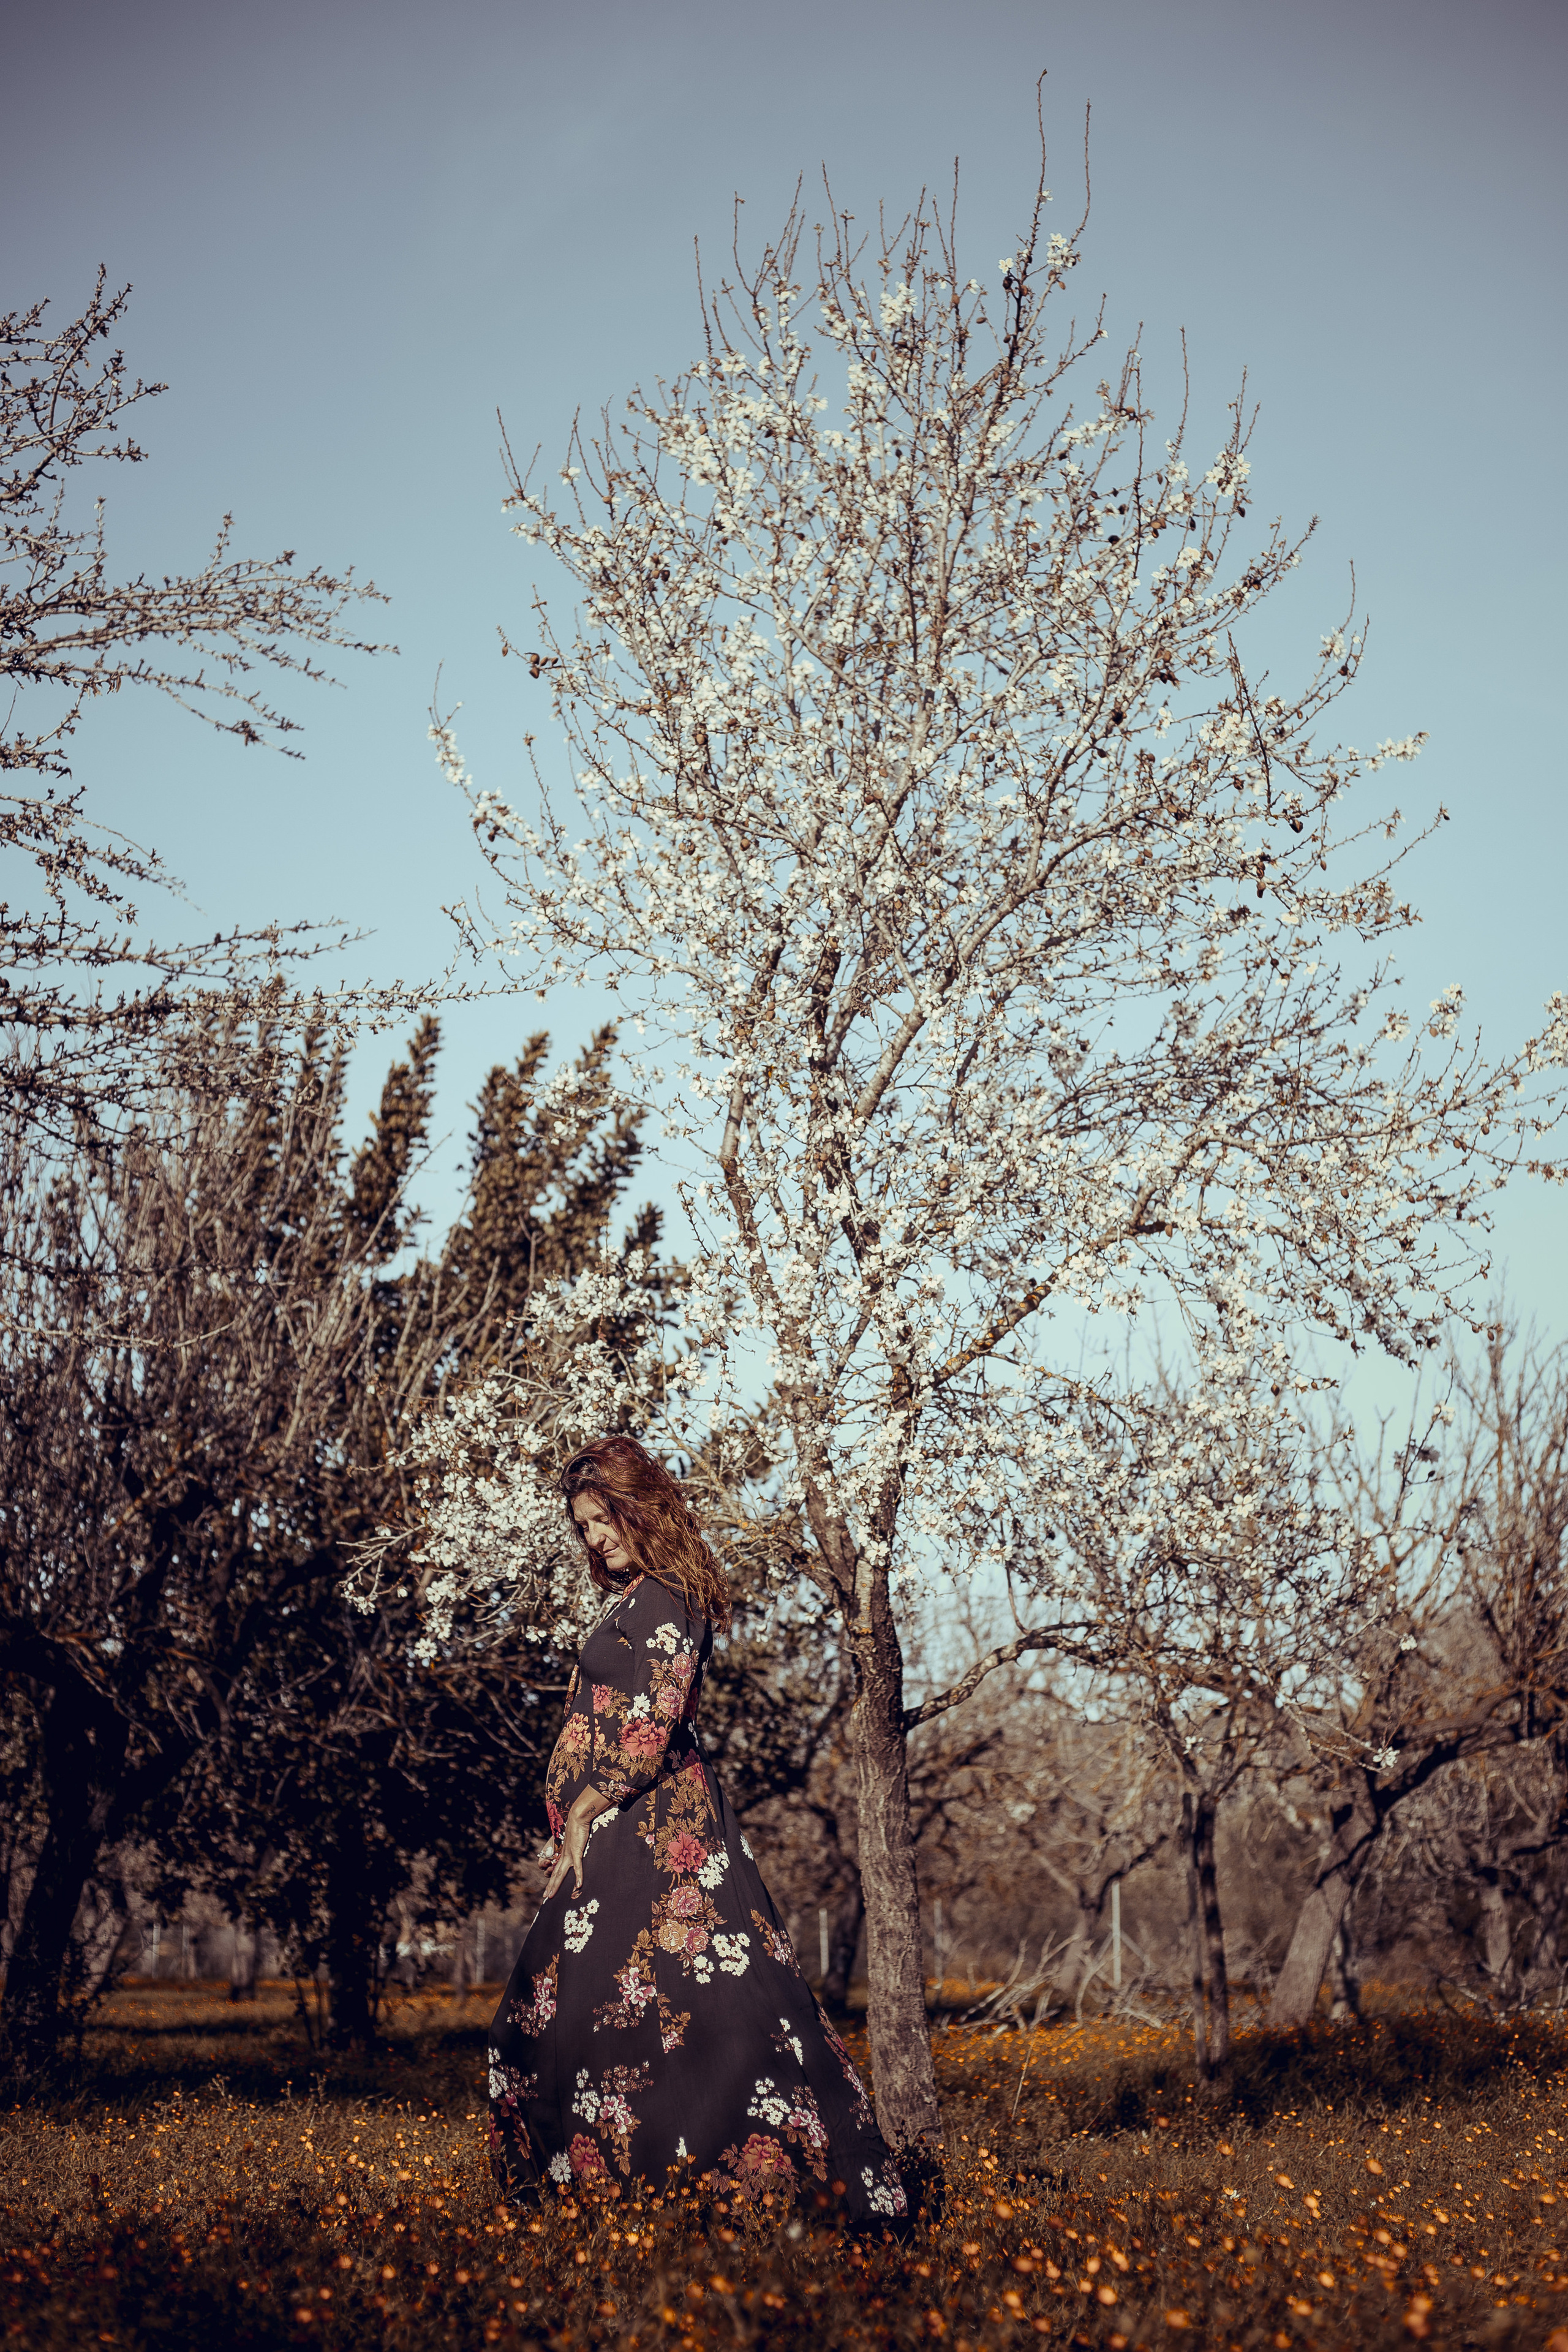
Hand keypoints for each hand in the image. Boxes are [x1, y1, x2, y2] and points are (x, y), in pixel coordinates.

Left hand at [543, 1787, 612, 1901]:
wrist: (577, 1817)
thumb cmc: (577, 1827)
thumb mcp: (574, 1841)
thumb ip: (574, 1848)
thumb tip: (576, 1851)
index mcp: (563, 1854)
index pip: (556, 1870)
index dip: (552, 1880)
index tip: (548, 1889)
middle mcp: (564, 1856)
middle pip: (555, 1874)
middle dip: (550, 1886)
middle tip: (546, 1897)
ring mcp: (569, 1854)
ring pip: (561, 1873)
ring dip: (556, 1885)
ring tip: (551, 1895)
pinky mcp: (576, 1851)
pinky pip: (577, 1867)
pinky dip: (578, 1877)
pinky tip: (578, 1886)